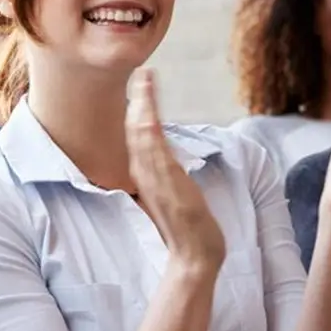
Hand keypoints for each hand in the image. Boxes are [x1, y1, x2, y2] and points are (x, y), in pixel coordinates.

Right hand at [126, 68, 225, 273]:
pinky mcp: (169, 187)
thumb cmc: (185, 231)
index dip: (137, 110)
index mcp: (147, 176)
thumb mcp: (172, 198)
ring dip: (144, 106)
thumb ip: (163, 181)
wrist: (194, 258)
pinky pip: (155, 154)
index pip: (138, 137)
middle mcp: (147, 176)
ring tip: (145, 79)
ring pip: (143, 136)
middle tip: (142, 72)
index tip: (142, 87)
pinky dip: (150, 130)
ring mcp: (156, 181)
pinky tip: (148, 112)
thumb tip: (162, 166)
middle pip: (136, 130)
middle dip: (139, 99)